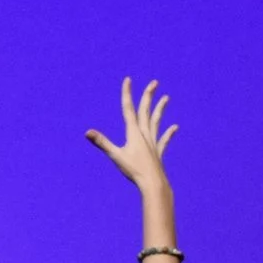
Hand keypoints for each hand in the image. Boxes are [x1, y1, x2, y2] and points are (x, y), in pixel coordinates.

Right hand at [85, 77, 175, 191]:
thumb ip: (102, 142)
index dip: (127, 94)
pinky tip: (175, 127)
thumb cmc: (133, 170)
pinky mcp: (157, 152)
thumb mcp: (115, 155)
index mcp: (134, 133)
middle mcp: (145, 134)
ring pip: (156, 122)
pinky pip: (163, 139)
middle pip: (146, 111)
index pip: (128, 109)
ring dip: (160, 109)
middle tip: (154, 83)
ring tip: (166, 98)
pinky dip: (168, 133)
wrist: (152, 182)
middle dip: (148, 96)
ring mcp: (152, 142)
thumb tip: (87, 132)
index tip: (128, 80)